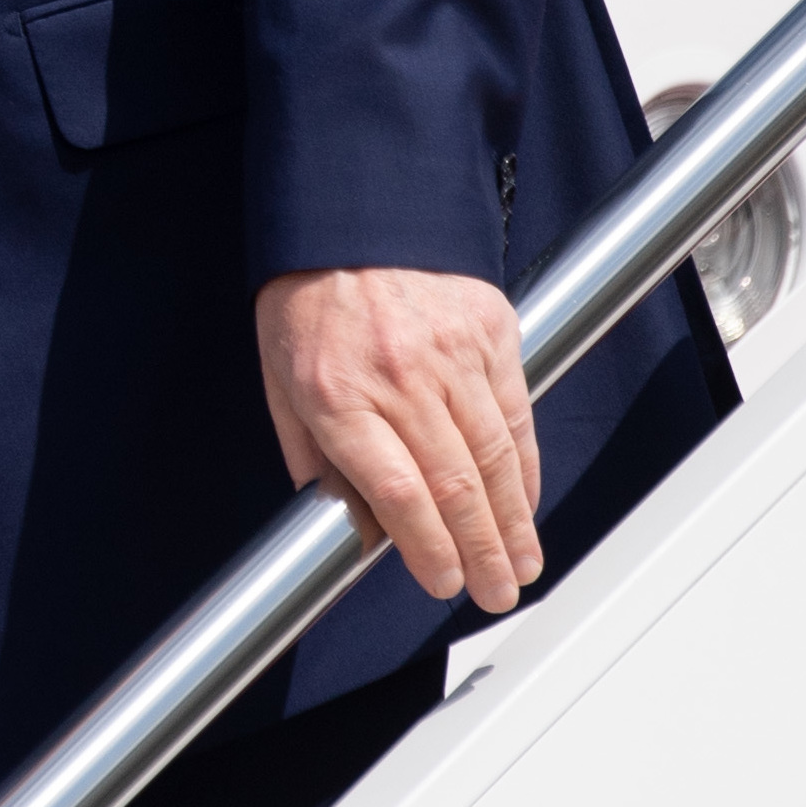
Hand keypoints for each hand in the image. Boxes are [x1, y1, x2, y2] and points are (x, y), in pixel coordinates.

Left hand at [256, 267, 543, 615]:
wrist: (348, 213)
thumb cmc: (306, 300)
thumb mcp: (279, 382)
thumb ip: (312, 456)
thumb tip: (348, 522)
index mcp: (337, 394)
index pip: (397, 491)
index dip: (427, 548)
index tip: (442, 582)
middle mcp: (399, 376)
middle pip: (454, 484)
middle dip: (481, 552)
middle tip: (497, 592)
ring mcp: (451, 352)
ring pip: (494, 455)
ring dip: (513, 521)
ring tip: (522, 564)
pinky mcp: (489, 330)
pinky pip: (515, 412)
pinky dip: (525, 465)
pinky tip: (526, 502)